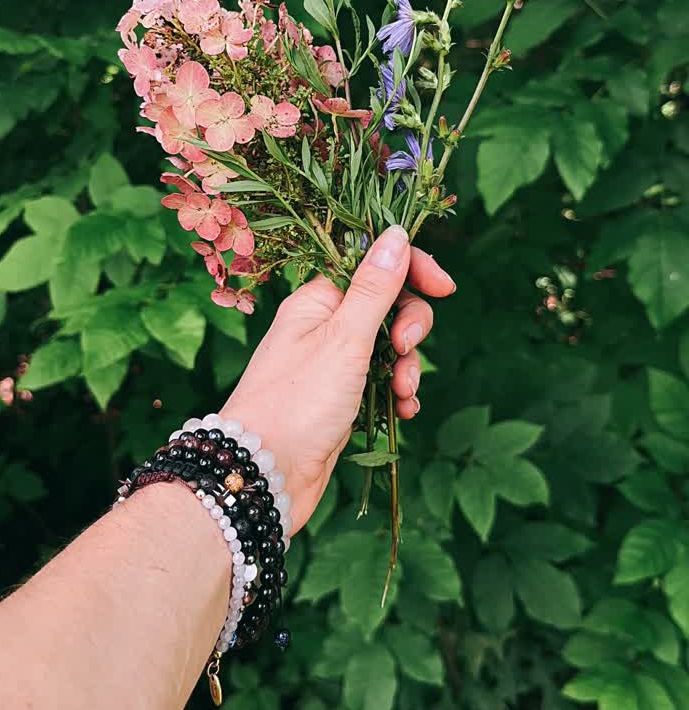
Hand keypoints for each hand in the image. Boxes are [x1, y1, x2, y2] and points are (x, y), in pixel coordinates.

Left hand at [222, 225, 455, 531]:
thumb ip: (374, 287)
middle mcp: (323, 326)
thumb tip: (396, 234)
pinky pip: (380, 383)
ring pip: (388, 348)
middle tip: (404, 350)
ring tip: (401, 393)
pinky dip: (396, 394)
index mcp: (318, 300)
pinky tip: (402, 411)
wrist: (264, 475)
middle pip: (387, 305)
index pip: (373, 264)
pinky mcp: (339, 399)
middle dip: (410, 327)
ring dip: (406, 367)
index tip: (445, 288)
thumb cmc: (297, 402)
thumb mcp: (344, 338)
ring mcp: (332, 364)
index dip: (412, 270)